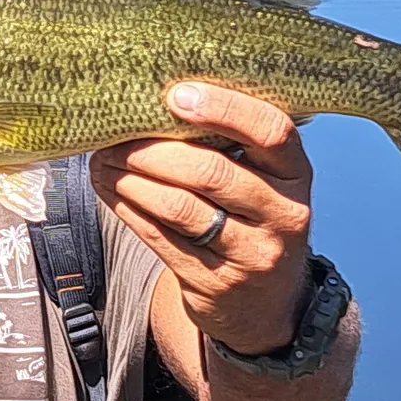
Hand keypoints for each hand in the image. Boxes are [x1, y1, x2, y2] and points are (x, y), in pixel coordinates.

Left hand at [91, 82, 313, 356]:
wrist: (265, 304)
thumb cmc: (253, 219)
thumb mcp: (265, 182)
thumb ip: (232, 145)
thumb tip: (159, 98)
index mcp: (296, 175)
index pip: (271, 132)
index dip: (224, 109)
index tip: (175, 95)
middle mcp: (283, 215)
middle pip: (211, 172)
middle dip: (153, 151)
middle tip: (115, 138)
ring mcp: (251, 255)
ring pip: (179, 207)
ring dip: (131, 179)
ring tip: (103, 161)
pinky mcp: (214, 284)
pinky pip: (161, 238)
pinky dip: (128, 208)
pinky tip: (110, 190)